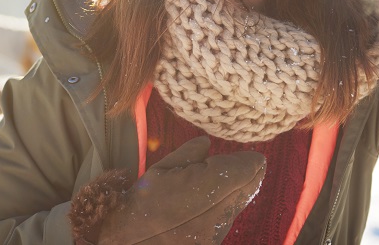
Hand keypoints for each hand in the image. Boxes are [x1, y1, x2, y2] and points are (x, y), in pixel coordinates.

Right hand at [69, 136, 265, 243]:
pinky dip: (224, 209)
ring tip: (221, 184)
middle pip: (249, 188)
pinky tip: (208, 204)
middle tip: (246, 164)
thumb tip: (207, 142)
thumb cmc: (143, 203)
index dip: (249, 160)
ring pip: (238, 205)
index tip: (248, 156)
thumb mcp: (161, 169)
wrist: (130, 243)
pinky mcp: (212, 243)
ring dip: (236, 192)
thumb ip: (189, 154)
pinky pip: (226, 221)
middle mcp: (219, 211)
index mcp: (208, 186)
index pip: (246, 170)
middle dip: (248, 175)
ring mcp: (217, 231)